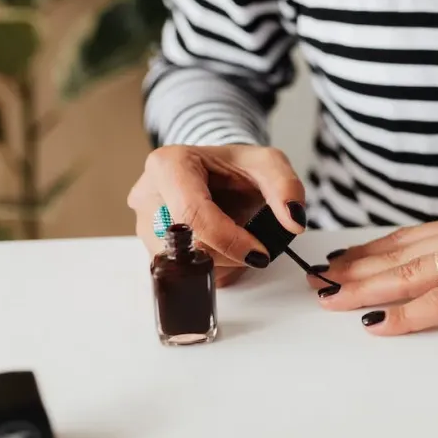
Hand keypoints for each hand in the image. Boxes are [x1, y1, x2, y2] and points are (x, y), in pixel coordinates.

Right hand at [128, 144, 306, 286]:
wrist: (219, 176)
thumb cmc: (237, 168)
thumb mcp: (268, 164)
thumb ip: (286, 187)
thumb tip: (293, 221)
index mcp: (167, 165)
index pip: (192, 214)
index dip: (229, 240)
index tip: (260, 253)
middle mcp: (147, 196)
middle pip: (186, 245)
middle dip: (227, 253)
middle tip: (252, 244)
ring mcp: (145, 225)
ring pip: (182, 265)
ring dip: (219, 263)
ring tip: (235, 239)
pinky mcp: (151, 249)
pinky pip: (181, 273)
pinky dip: (210, 266)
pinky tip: (220, 248)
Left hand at [309, 202, 437, 334]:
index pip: (403, 239)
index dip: (363, 253)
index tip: (332, 264)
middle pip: (397, 254)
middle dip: (352, 270)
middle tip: (315, 282)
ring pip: (412, 273)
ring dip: (366, 288)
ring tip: (331, 299)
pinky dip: (409, 313)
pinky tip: (380, 322)